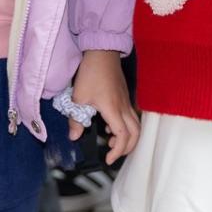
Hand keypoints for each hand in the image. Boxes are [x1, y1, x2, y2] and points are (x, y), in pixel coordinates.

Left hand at [68, 50, 139, 164]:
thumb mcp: (78, 97)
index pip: (122, 137)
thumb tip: (75, 136)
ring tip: (111, 141)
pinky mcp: (124, 96)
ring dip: (127, 137)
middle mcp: (124, 107)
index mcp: (113, 110)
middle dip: (128, 148)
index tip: (107, 159)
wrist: (102, 52)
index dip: (117, 151)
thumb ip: (76, 119)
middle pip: (136, 133)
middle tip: (114, 154)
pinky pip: (130, 116)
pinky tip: (111, 125)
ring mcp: (126, 101)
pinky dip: (125, 126)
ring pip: (135, 124)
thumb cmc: (92, 73)